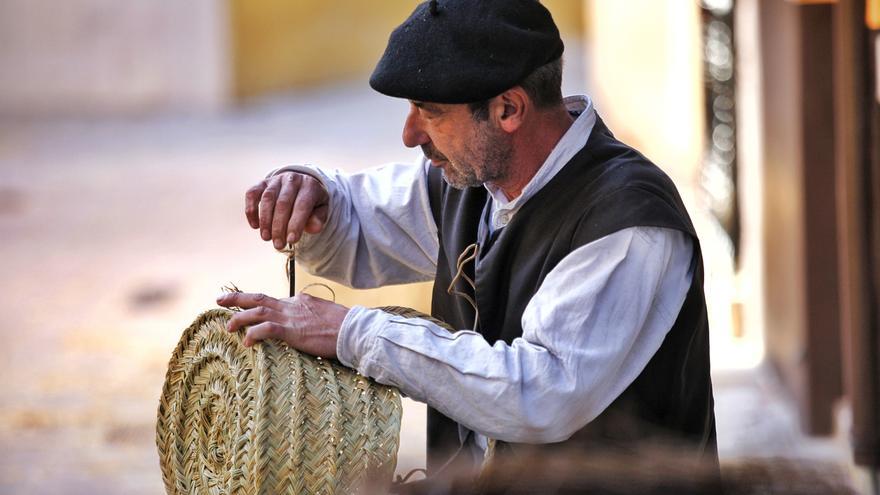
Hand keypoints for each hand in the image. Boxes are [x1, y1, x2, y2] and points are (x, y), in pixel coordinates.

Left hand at [216, 292, 348, 358]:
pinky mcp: (293, 331)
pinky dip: (253, 333)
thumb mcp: (325, 316)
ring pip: (258, 312)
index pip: (274, 301)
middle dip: (238, 298)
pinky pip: (266, 329)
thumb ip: (310, 317)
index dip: (256, 305)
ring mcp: (292, 317)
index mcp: (301, 301)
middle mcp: (293, 305)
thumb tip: (304, 324)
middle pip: (259, 298)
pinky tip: (246, 341)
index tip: (245, 308)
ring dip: (239, 318)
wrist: (354, 331)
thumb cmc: (344, 327)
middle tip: (219, 299)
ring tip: (227, 326)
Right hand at [245, 172, 329, 249]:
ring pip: (267, 198)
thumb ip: (319, 218)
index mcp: (309, 186)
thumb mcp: (321, 209)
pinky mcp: (262, 182)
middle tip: (278, 244)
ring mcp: (276, 180)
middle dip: (279, 226)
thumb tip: (314, 228)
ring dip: (265, 220)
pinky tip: (255, 225)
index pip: (302, 205)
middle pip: (283, 203)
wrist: (302, 183)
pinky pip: (252, 194)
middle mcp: (292, 179)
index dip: (296, 224)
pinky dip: (251, 210)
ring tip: (266, 238)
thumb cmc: (311, 201)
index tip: (291, 240)